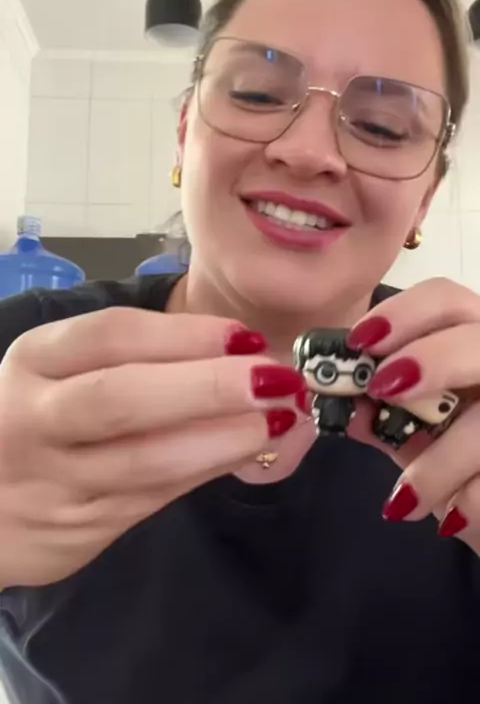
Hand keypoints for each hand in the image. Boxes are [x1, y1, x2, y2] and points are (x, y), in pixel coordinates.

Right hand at [0, 308, 303, 587]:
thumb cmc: (42, 413)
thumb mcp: (63, 371)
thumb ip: (134, 358)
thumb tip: (238, 348)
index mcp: (36, 360)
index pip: (113, 335)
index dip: (186, 334)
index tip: (246, 336)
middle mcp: (38, 417)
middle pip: (123, 398)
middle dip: (207, 387)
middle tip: (275, 380)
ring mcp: (57, 479)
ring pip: (146, 460)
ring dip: (221, 438)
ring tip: (278, 420)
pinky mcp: (81, 528)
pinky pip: (155, 496)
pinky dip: (208, 470)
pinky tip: (247, 451)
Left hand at [347, 278, 479, 556]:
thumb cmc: (461, 470)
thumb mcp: (416, 439)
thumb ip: (381, 417)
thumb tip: (336, 401)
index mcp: (472, 344)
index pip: (446, 299)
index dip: (404, 312)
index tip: (360, 342)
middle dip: (434, 359)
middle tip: (386, 390)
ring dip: (442, 461)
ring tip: (405, 499)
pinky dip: (473, 500)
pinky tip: (454, 517)